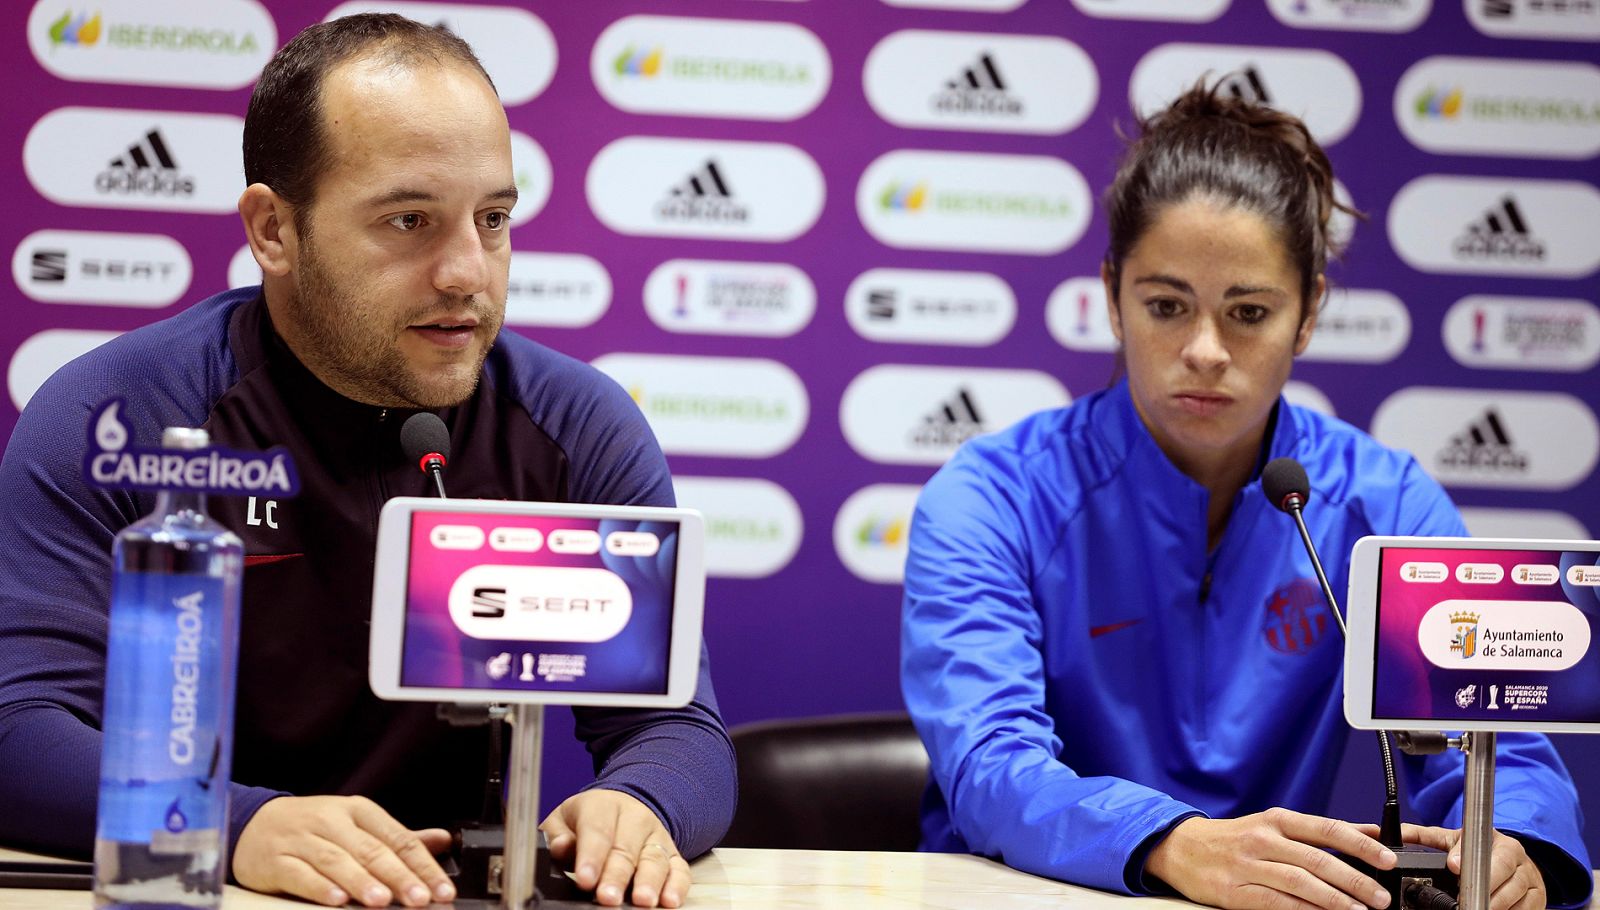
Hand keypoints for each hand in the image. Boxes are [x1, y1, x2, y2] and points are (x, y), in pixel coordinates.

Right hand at [232, 795, 456, 906]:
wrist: (253, 823)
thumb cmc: (314, 828)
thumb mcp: (358, 825)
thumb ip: (398, 838)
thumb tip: (442, 840)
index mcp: (359, 811)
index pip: (398, 839)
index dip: (423, 865)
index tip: (441, 890)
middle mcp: (332, 821)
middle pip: (371, 850)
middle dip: (399, 877)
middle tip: (420, 898)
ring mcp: (303, 840)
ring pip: (337, 861)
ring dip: (362, 882)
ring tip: (383, 900)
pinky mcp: (276, 860)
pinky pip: (300, 874)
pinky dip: (319, 887)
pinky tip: (337, 900)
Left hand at [541, 789, 689, 907]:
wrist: (620, 807)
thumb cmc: (588, 820)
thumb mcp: (563, 820)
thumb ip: (558, 835)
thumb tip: (560, 847)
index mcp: (603, 806)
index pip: (598, 830)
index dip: (592, 856)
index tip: (586, 878)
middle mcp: (635, 818)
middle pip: (626, 849)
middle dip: (617, 875)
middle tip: (608, 897)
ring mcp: (656, 836)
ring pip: (654, 859)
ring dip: (649, 882)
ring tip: (642, 901)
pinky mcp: (672, 854)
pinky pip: (679, 869)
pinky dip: (677, 885)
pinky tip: (670, 900)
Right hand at [1145, 809, 1397, 909]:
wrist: (1180, 847)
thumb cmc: (1233, 838)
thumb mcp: (1274, 825)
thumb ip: (1319, 831)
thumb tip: (1368, 831)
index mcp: (1277, 820)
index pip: (1327, 829)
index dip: (1360, 845)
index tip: (1386, 860)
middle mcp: (1263, 839)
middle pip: (1317, 859)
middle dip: (1355, 880)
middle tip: (1380, 896)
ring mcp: (1247, 866)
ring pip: (1299, 882)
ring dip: (1334, 899)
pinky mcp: (1234, 892)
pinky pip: (1275, 902)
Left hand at [1402, 824, 1544, 909]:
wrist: (1516, 863)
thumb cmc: (1481, 852)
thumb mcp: (1454, 840)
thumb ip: (1425, 837)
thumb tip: (1395, 832)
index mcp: (1499, 843)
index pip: (1487, 853)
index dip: (1469, 862)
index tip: (1454, 868)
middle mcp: (1518, 860)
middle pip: (1502, 880)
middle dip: (1481, 893)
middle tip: (1463, 900)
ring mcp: (1531, 881)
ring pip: (1512, 899)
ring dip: (1492, 905)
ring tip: (1473, 906)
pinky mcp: (1539, 899)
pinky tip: (1491, 909)